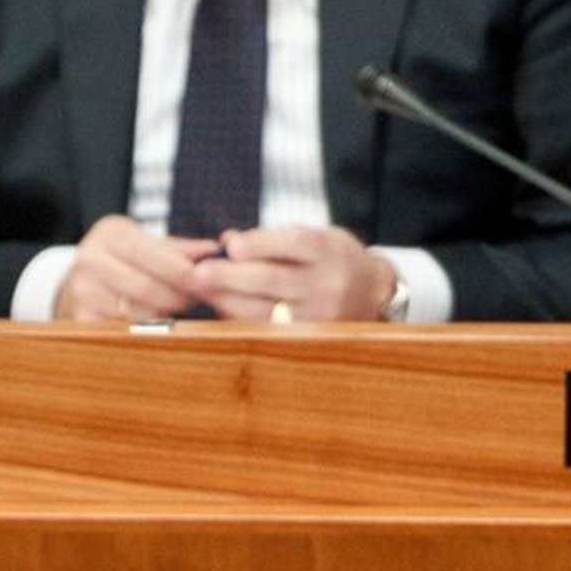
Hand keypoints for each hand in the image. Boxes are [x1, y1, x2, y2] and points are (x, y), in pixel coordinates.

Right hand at [54, 217, 223, 321]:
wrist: (78, 279)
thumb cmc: (122, 257)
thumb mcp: (145, 242)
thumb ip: (180, 248)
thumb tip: (214, 250)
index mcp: (110, 235)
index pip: (155, 257)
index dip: (184, 273)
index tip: (207, 281)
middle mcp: (89, 261)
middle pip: (148, 289)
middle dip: (179, 297)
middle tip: (198, 300)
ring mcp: (81, 292)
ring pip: (139, 314)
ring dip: (167, 316)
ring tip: (178, 308)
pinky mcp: (80, 319)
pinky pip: (125, 331)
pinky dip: (146, 329)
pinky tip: (157, 322)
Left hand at [190, 223, 396, 322]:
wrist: (374, 292)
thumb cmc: (332, 257)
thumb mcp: (314, 235)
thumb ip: (272, 238)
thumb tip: (227, 241)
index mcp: (328, 249)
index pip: (292, 244)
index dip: (258, 245)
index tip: (229, 245)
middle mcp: (326, 283)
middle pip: (272, 280)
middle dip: (230, 277)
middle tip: (197, 273)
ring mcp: (319, 314)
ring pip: (264, 309)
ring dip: (226, 300)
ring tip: (200, 289)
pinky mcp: (309, 335)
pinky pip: (266, 328)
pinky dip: (239, 317)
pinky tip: (220, 306)